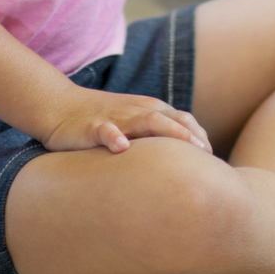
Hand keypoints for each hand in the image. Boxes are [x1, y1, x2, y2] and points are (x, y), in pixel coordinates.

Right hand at [39, 83, 211, 154]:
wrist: (59, 107)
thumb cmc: (101, 122)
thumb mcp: (133, 126)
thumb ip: (156, 138)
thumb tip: (183, 166)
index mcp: (149, 110)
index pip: (183, 119)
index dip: (200, 136)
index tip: (214, 158)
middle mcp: (137, 111)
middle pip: (171, 119)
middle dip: (191, 135)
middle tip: (208, 156)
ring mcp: (116, 118)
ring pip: (146, 120)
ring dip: (167, 131)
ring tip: (183, 148)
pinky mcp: (93, 126)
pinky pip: (105, 130)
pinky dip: (115, 136)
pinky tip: (122, 148)